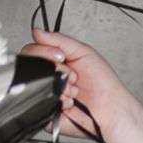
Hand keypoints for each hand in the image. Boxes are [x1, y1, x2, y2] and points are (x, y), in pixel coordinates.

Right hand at [20, 28, 136, 142]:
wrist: (110, 108)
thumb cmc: (102, 82)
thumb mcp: (83, 52)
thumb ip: (59, 40)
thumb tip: (37, 32)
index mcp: (55, 60)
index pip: (33, 49)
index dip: (45, 51)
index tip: (61, 56)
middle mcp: (49, 75)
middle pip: (32, 65)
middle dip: (57, 69)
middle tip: (72, 74)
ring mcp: (46, 92)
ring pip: (37, 84)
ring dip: (60, 86)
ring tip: (74, 89)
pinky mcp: (46, 110)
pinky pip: (41, 103)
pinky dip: (58, 101)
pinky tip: (70, 101)